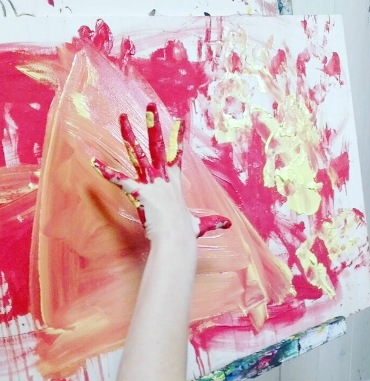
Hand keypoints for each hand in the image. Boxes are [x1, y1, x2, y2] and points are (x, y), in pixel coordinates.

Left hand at [91, 103, 230, 239]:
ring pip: (138, 154)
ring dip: (129, 135)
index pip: (176, 156)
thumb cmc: (185, 233)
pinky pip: (120, 179)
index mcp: (174, 184)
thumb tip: (229, 226)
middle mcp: (162, 179)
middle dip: (154, 125)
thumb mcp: (200, 225)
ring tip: (123, 118)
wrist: (177, 239)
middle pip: (157, 146)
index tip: (179, 121)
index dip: (178, 138)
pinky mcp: (139, 192)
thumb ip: (213, 222)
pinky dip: (106, 171)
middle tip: (150, 106)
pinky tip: (93, 161)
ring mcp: (150, 184)